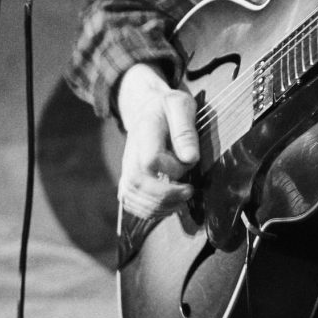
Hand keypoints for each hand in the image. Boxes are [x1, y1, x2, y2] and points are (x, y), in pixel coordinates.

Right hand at [115, 63, 199, 217]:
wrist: (146, 109)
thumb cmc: (168, 108)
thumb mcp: (181, 105)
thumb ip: (185, 130)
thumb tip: (190, 158)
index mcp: (145, 132)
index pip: (150, 160)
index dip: (172, 168)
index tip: (190, 163)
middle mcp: (130, 153)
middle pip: (137, 183)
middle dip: (165, 195)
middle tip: (189, 191)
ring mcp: (126, 168)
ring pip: (132, 197)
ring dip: (159, 206)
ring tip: (181, 200)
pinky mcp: (127, 179)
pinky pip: (130, 203)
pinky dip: (149, 211)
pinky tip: (169, 206)